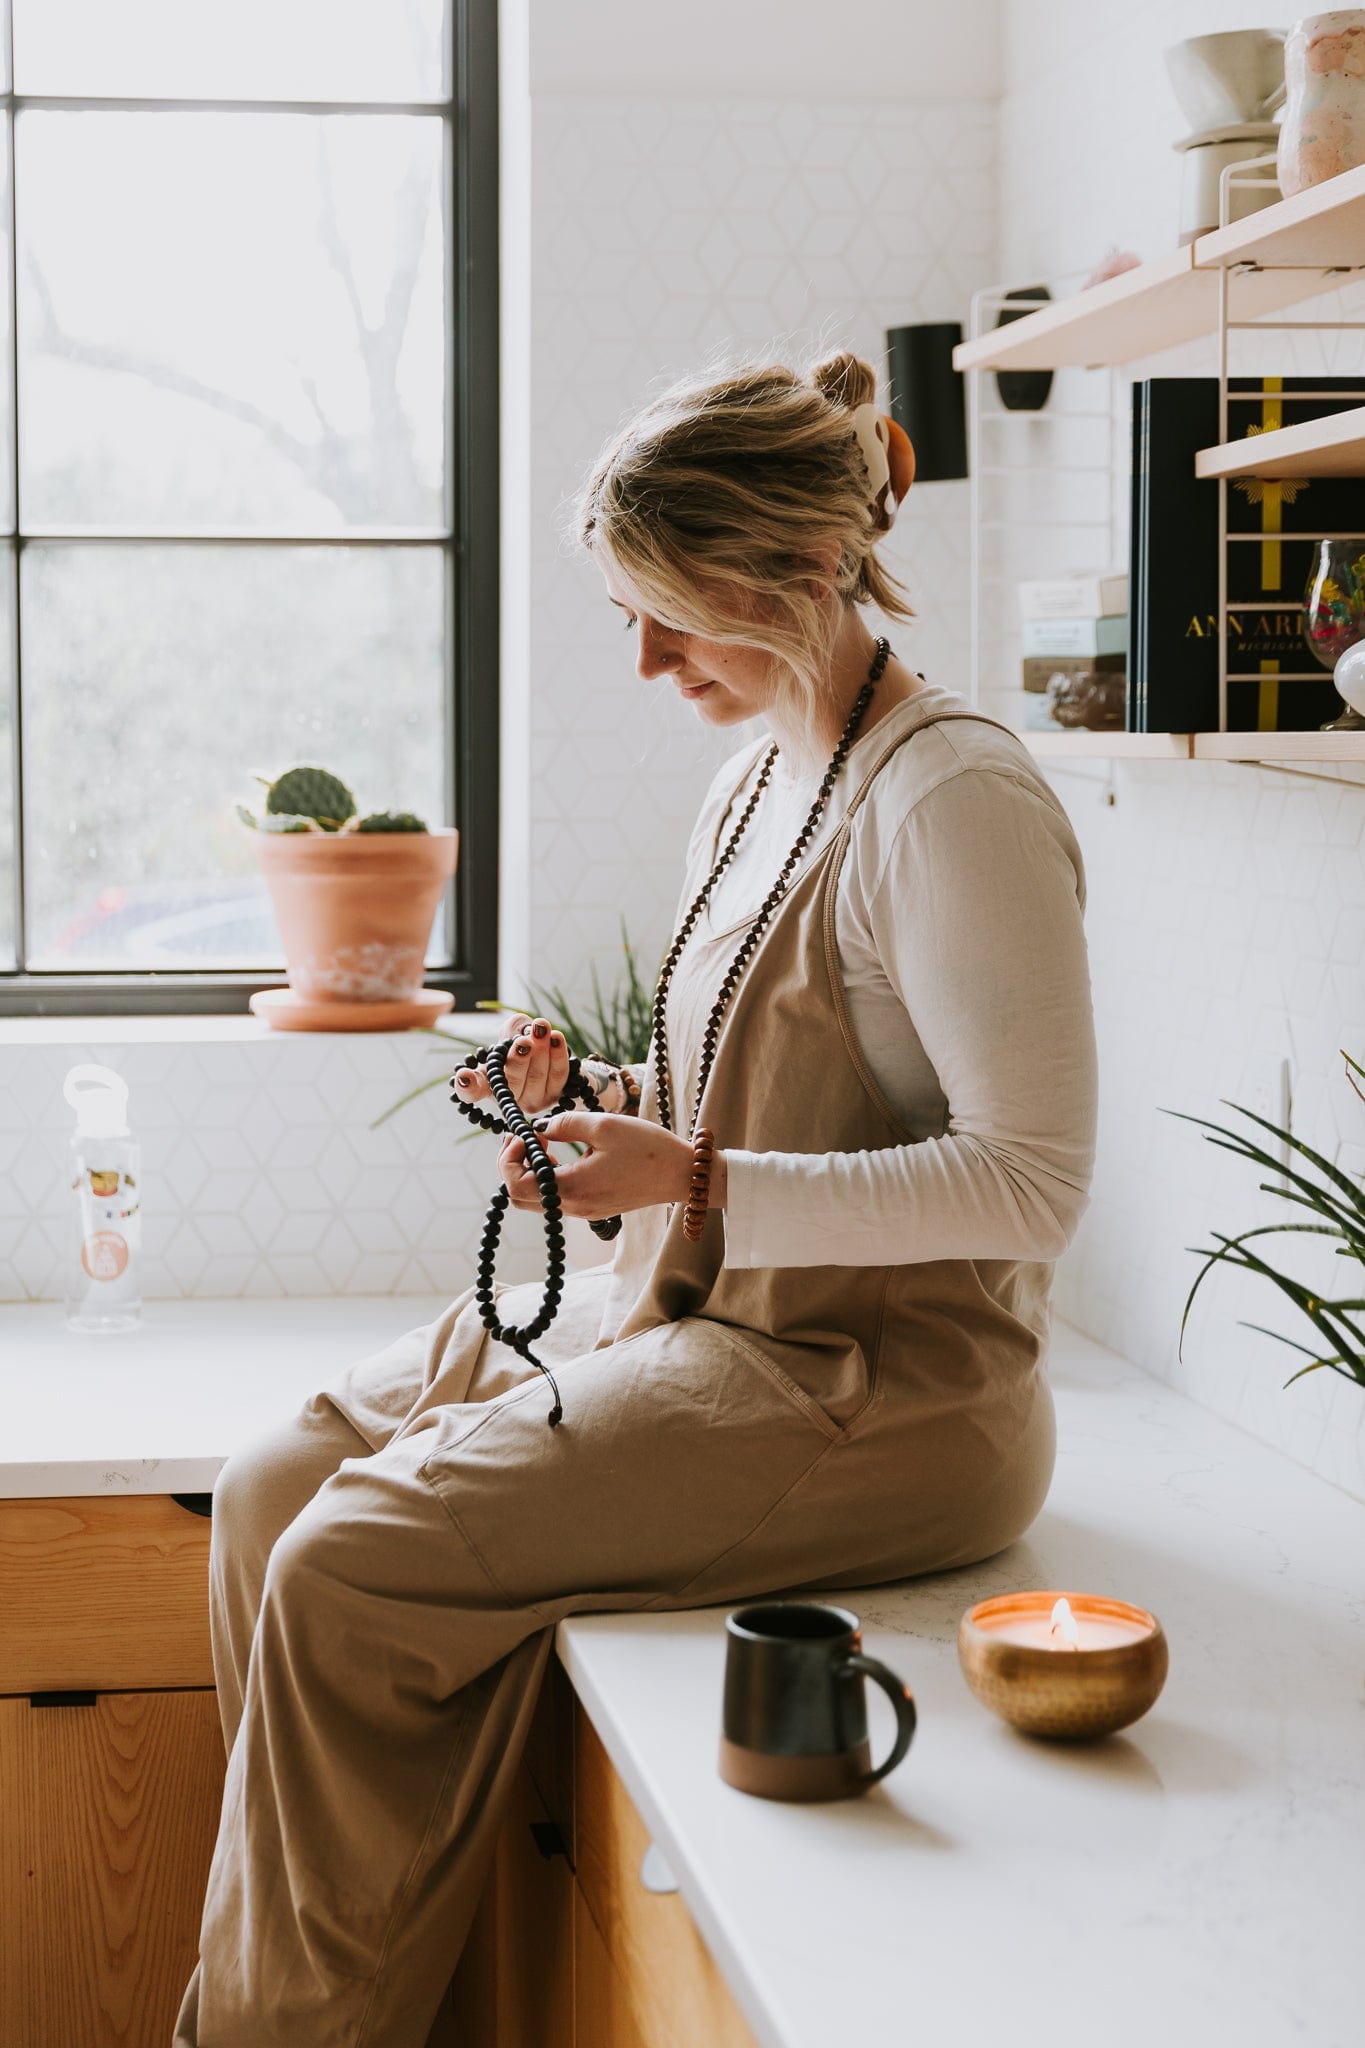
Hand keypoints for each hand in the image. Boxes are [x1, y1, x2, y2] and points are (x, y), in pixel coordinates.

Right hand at [452, 1016, 570, 1119]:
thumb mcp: (510, 1034)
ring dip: (541, 1051)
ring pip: (537, 1076)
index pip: (471, 1091)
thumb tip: (523, 1029)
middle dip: (519, 1059)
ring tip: (542, 1028)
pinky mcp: (554, 1095)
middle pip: (512, 1082)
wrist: (548, 1057)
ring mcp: (532, 1099)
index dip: (466, 1086)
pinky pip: (558, 1075)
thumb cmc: (520, 1046)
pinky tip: (556, 1037)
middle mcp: (508, 1096)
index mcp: (486, 1083)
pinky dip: (558, 1054)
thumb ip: (511, 1029)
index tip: (464, 1077)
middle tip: (524, 1041)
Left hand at [498, 1112, 724, 1221]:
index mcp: (571, 1188)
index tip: (522, 1135)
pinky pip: (556, 1199)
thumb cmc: (648, 1149)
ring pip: (536, 1200)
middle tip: (525, 1139)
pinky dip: (548, 1178)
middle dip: (513, 1166)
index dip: (507, 1159)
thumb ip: (565, 1124)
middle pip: (519, 1198)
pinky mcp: (593, 1208)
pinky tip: (562, 1156)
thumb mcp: (605, 1126)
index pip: (514, 1185)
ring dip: (531, 1171)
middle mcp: (573, 1206)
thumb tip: (539, 1127)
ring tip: (546, 1143)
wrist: (682, 1175)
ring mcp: (584, 1211)